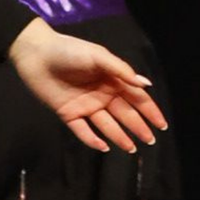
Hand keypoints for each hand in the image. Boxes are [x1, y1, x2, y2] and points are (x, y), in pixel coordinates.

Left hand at [7, 19, 165, 153]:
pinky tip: (103, 147)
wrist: (37, 54)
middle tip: (151, 141)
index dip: (150, 111)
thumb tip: (146, 85)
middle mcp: (102, 95)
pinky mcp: (68, 114)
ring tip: (131, 149)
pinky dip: (92, 139)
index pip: (136, 98)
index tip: (162, 124)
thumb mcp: (99, 56)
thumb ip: (122, 70)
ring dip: (119, 136)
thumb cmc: (70, 51)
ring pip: (107, 125)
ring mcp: (85, 106)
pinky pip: (82, 130)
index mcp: (113, 80)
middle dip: (138, 127)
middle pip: (124, 114)